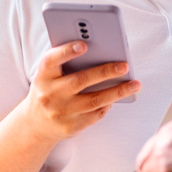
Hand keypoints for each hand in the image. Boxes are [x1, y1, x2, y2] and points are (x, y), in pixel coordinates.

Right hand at [25, 41, 140, 141]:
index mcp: (42, 76)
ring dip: (118, 91)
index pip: (51, 61)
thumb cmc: (50, 91)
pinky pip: (95, 114)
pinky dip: (109, 104)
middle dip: (105, 72)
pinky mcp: (70, 127)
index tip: (84, 44)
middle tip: (125, 66)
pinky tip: (120, 96)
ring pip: (94, 100)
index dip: (66, 52)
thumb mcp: (50, 76)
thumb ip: (67, 63)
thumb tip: (102, 52)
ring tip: (135, 84)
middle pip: (80, 80)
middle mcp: (49, 95)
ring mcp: (60, 113)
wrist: (35, 125)